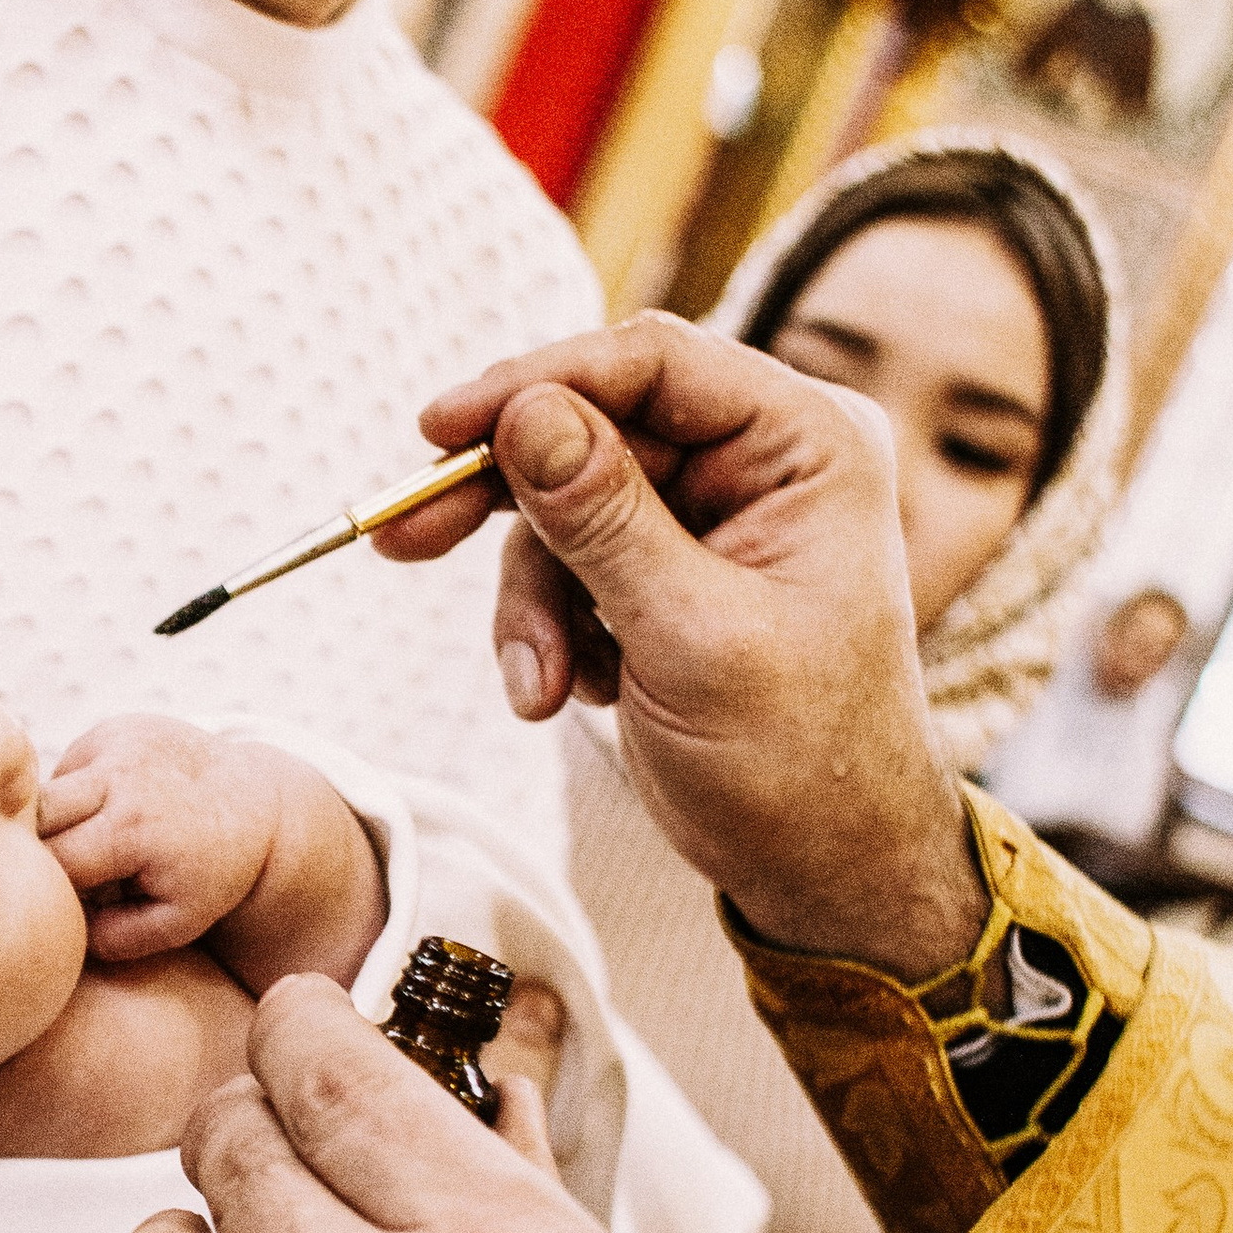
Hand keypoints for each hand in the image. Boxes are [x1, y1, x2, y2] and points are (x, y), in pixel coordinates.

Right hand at [41, 715, 287, 959]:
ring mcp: (115, 743)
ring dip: (52, 821)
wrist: (255, 802)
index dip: (49, 888)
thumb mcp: (179, 922)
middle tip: (59, 874)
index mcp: (132, 830)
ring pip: (44, 789)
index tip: (66, 902)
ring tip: (91, 843)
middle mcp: (120, 777)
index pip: (52, 863)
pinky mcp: (112, 728)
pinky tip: (105, 809)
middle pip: (35, 818)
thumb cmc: (213, 872)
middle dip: (36, 850)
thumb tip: (65, 931)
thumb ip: (117, 939)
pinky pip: (67, 768)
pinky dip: (74, 795)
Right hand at [374, 317, 980, 976]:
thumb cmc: (800, 763)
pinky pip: (572, 561)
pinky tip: (583, 691)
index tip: (440, 429)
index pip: (652, 364)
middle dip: (508, 506)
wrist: (825, 869)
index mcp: (807, 444)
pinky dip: (554, 627)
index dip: (536, 384)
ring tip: (541, 688)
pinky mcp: (671, 568)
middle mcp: (763, 460)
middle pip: (592, 427)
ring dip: (533, 601)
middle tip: (408, 535)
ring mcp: (716, 514)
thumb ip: (603, 518)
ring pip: (565, 504)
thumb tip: (524, 412)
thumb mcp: (690, 635)